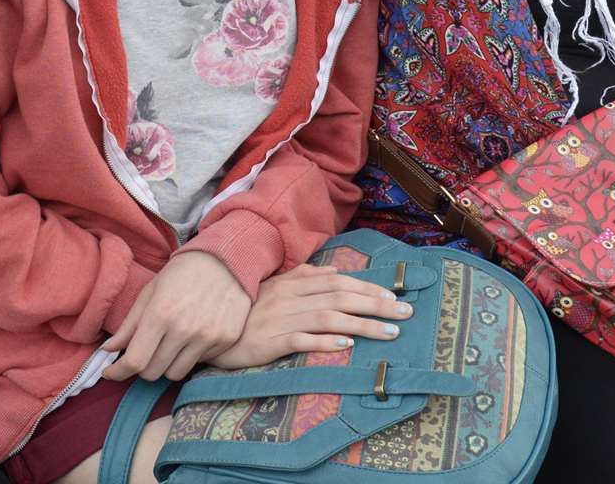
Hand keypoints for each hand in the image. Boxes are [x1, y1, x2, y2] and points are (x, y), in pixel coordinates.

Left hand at [102, 252, 251, 381]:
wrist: (225, 261)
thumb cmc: (181, 274)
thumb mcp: (150, 292)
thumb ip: (129, 325)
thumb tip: (108, 350)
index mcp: (160, 314)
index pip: (135, 361)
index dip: (118, 372)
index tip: (110, 372)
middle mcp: (184, 329)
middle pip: (152, 373)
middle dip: (142, 366)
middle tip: (143, 352)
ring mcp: (207, 337)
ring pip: (174, 374)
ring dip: (165, 365)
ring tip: (167, 345)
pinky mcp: (224, 340)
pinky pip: (198, 363)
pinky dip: (188, 357)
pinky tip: (190, 338)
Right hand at [209, 264, 410, 369]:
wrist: (209, 329)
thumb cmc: (245, 310)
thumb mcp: (274, 287)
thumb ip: (304, 276)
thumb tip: (335, 270)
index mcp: (292, 283)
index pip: (338, 282)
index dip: (367, 287)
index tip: (394, 295)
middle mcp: (290, 298)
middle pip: (341, 297)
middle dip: (376, 304)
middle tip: (406, 313)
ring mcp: (281, 319)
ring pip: (329, 318)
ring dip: (363, 324)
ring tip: (390, 333)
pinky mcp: (270, 342)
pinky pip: (301, 340)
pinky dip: (325, 341)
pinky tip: (346, 344)